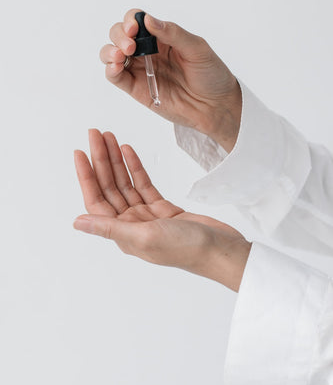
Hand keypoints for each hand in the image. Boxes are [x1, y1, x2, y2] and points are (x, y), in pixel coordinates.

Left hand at [73, 129, 250, 290]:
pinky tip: (128, 151)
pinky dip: (136, 167)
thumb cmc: (184, 249)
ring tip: (110, 137)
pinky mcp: (164, 209)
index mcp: (122, 234)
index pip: (96, 200)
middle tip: (94, 134)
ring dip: (116, 160)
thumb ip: (110, 228)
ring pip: (125, 183)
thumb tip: (77, 223)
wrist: (220, 250)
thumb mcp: (143, 237)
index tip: (80, 152)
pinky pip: (144, 184)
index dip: (86, 176)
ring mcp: (147, 216)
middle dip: (101, 160)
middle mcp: (131, 225)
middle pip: (109, 187)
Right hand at [100, 9, 241, 152]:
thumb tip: (148, 19)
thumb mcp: (197, 48)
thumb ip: (172, 33)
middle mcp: (147, 50)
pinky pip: (115, 77)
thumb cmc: (211, 75)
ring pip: (111, 53)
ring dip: (109, 51)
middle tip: (131, 45)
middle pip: (120, 34)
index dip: (131, 20)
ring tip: (121, 56)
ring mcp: (140, 69)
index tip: (134, 28)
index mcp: (162, 36)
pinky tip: (116, 66)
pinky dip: (110, 69)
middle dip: (119, 35)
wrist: (215, 106)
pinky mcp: (136, 88)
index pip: (137, 20)